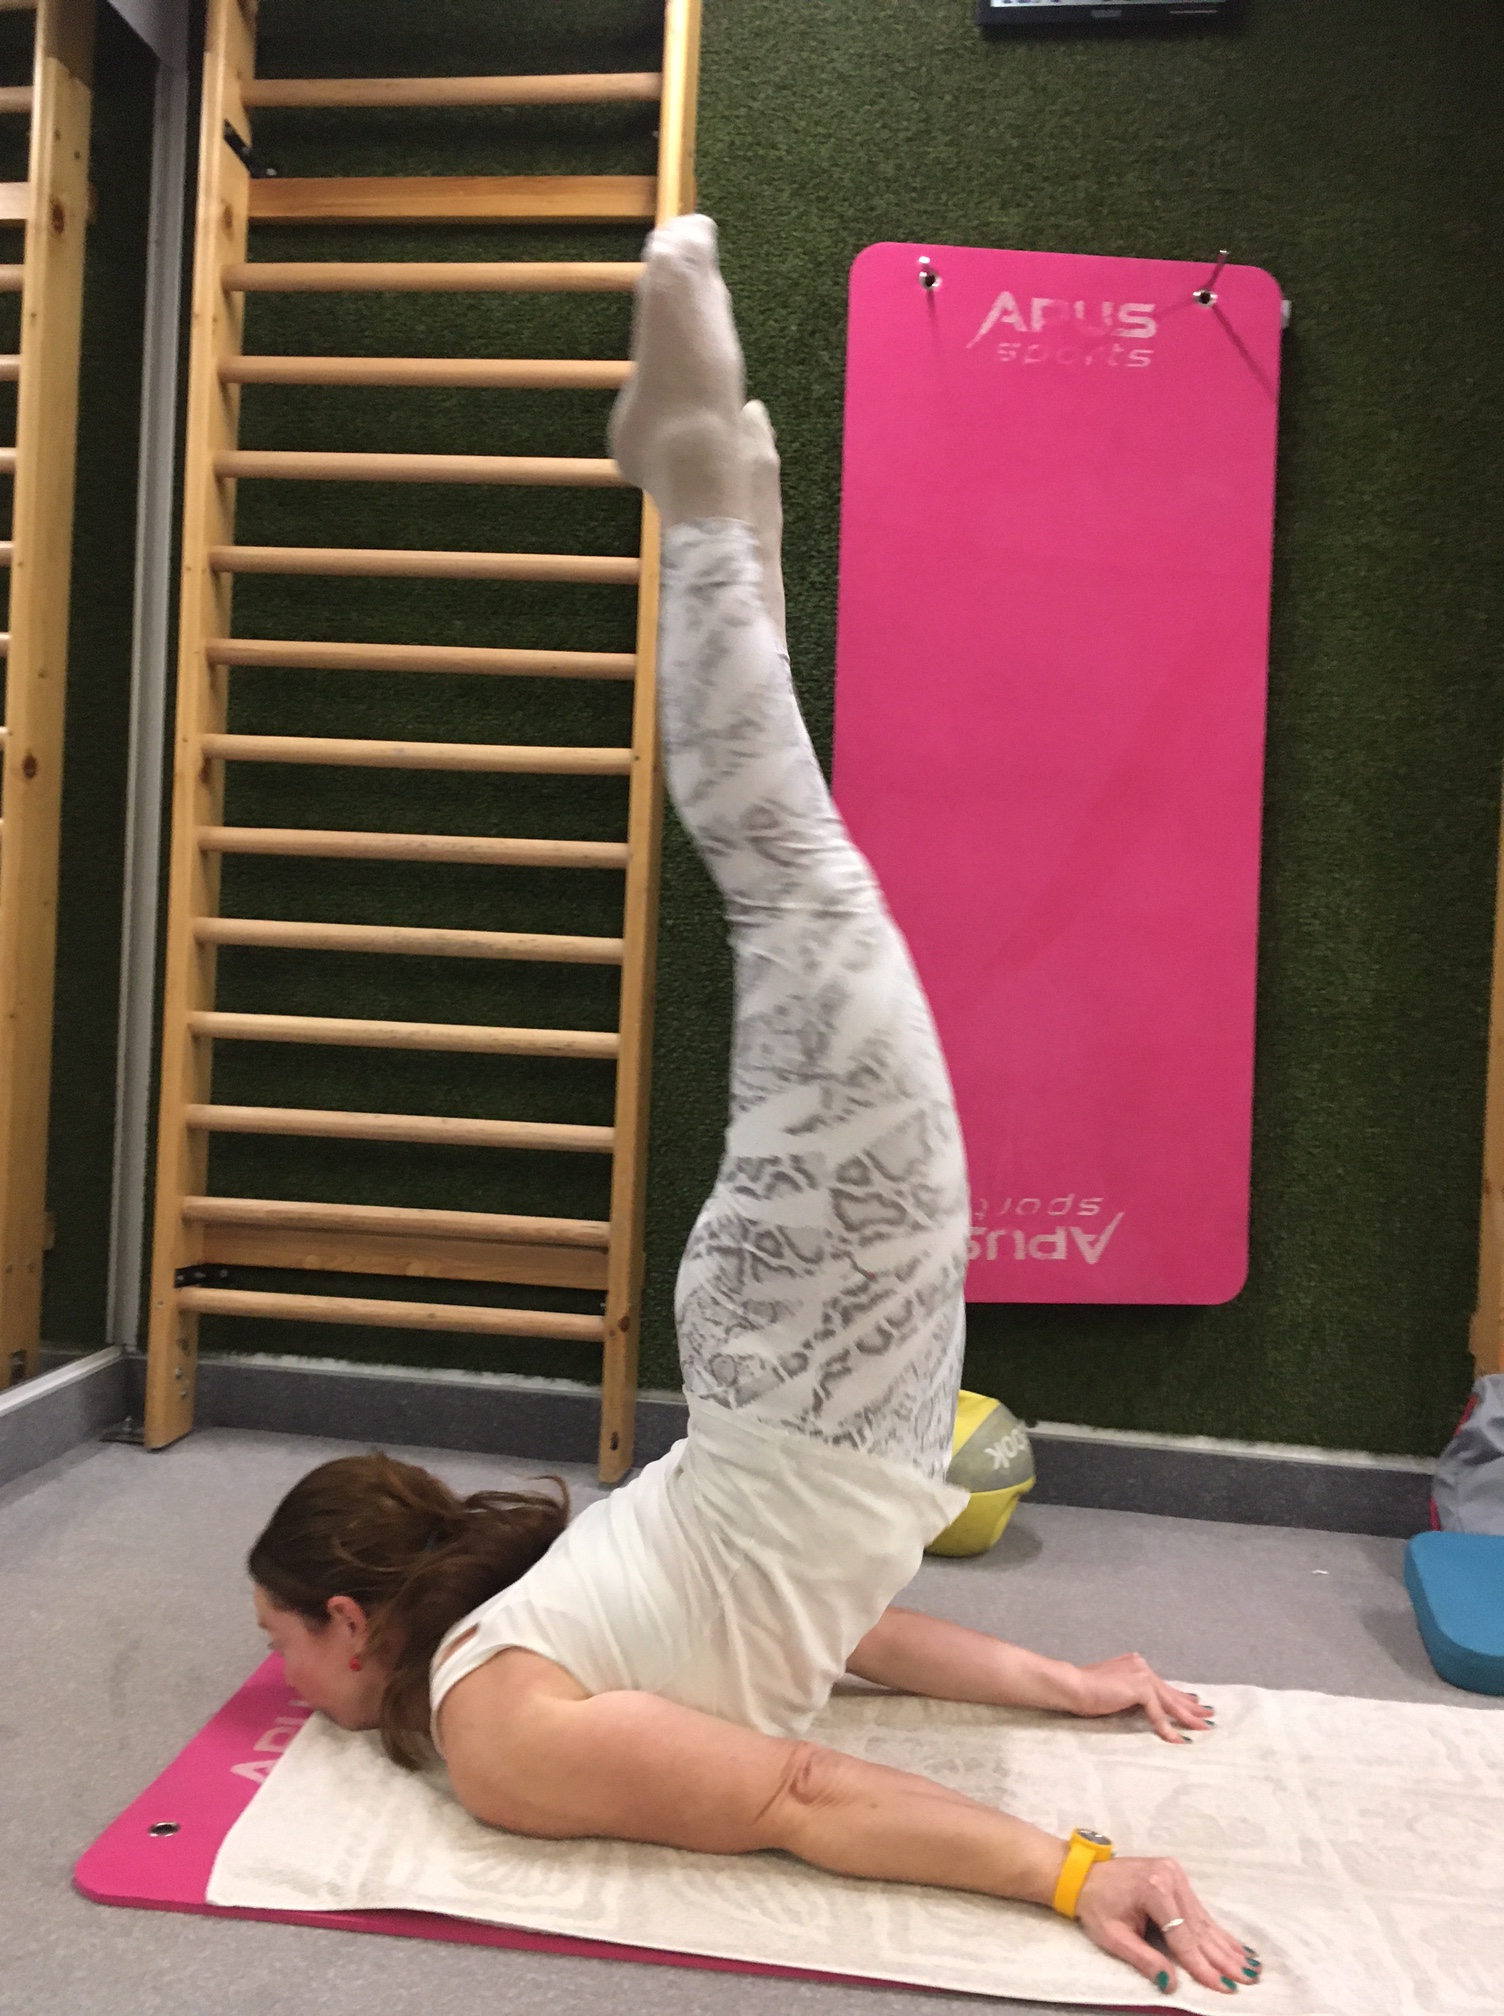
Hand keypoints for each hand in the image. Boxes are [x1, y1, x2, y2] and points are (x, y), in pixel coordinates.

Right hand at [1068, 1653, 1213, 1742]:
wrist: (1073, 1686)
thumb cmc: (1086, 1692)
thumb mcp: (1113, 1692)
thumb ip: (1129, 1694)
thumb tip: (1145, 1707)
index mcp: (1135, 1665)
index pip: (1162, 1685)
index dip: (1180, 1696)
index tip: (1195, 1703)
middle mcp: (1141, 1666)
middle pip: (1171, 1692)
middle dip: (1191, 1706)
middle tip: (1209, 1715)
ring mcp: (1142, 1674)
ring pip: (1170, 1702)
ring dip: (1188, 1718)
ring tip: (1203, 1728)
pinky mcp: (1140, 1687)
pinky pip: (1158, 1713)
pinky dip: (1167, 1729)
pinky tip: (1177, 1741)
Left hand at [1076, 1855, 1261, 1995]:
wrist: (1084, 1874)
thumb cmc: (1096, 1905)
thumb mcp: (1114, 1937)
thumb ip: (1145, 1959)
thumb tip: (1172, 1984)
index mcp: (1154, 1889)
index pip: (1183, 1937)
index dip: (1203, 1966)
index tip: (1224, 1987)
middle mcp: (1170, 1877)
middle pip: (1200, 1928)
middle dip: (1224, 1959)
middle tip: (1249, 1981)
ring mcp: (1175, 1874)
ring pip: (1204, 1920)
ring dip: (1227, 1946)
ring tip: (1252, 1967)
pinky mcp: (1177, 1876)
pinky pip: (1199, 1911)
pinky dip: (1218, 1931)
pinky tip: (1236, 1946)